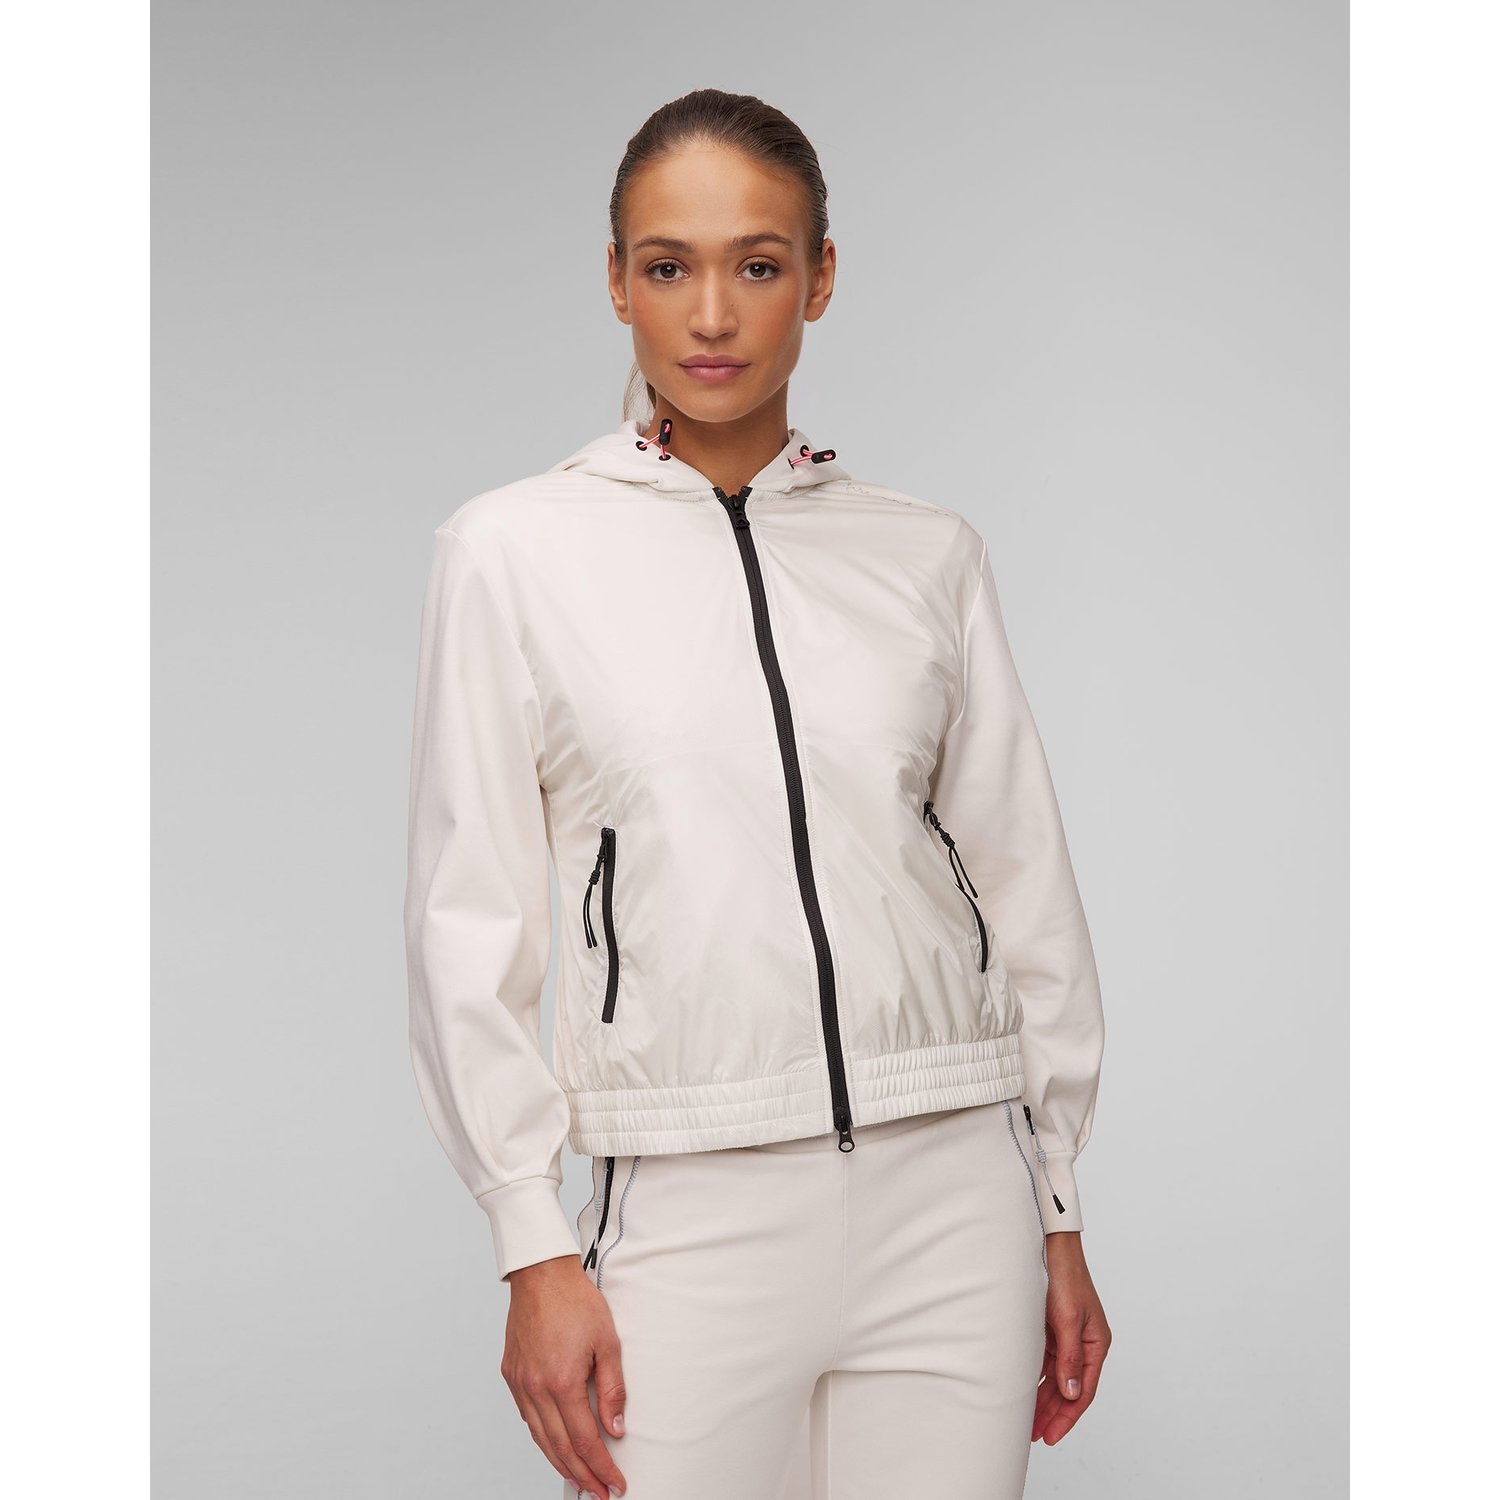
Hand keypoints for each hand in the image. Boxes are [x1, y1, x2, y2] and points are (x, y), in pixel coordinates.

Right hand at [501, 1255, 628, 1496]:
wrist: (541, 1274)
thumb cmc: (576, 1301)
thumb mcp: (608, 1341)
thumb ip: (613, 1388)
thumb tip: (615, 1428)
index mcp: (562, 1381)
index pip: (584, 1440)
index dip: (601, 1467)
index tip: (615, 1484)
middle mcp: (536, 1388)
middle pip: (560, 1447)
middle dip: (583, 1475)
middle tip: (600, 1493)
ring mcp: (520, 1383)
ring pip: (540, 1438)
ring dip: (561, 1463)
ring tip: (579, 1480)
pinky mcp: (512, 1375)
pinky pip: (528, 1418)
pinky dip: (543, 1438)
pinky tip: (555, 1446)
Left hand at [1033, 1232, 1110, 1445]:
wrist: (1052, 1246)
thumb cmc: (1065, 1277)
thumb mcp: (1067, 1320)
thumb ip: (1068, 1358)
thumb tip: (1072, 1393)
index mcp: (1096, 1344)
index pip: (1083, 1390)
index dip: (1068, 1416)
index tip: (1052, 1435)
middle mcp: (1084, 1343)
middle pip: (1069, 1388)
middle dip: (1053, 1413)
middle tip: (1035, 1436)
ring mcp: (1067, 1337)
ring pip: (1055, 1377)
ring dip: (1043, 1399)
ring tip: (1028, 1422)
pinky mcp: (1052, 1329)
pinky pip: (1045, 1362)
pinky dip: (1036, 1378)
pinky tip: (1024, 1392)